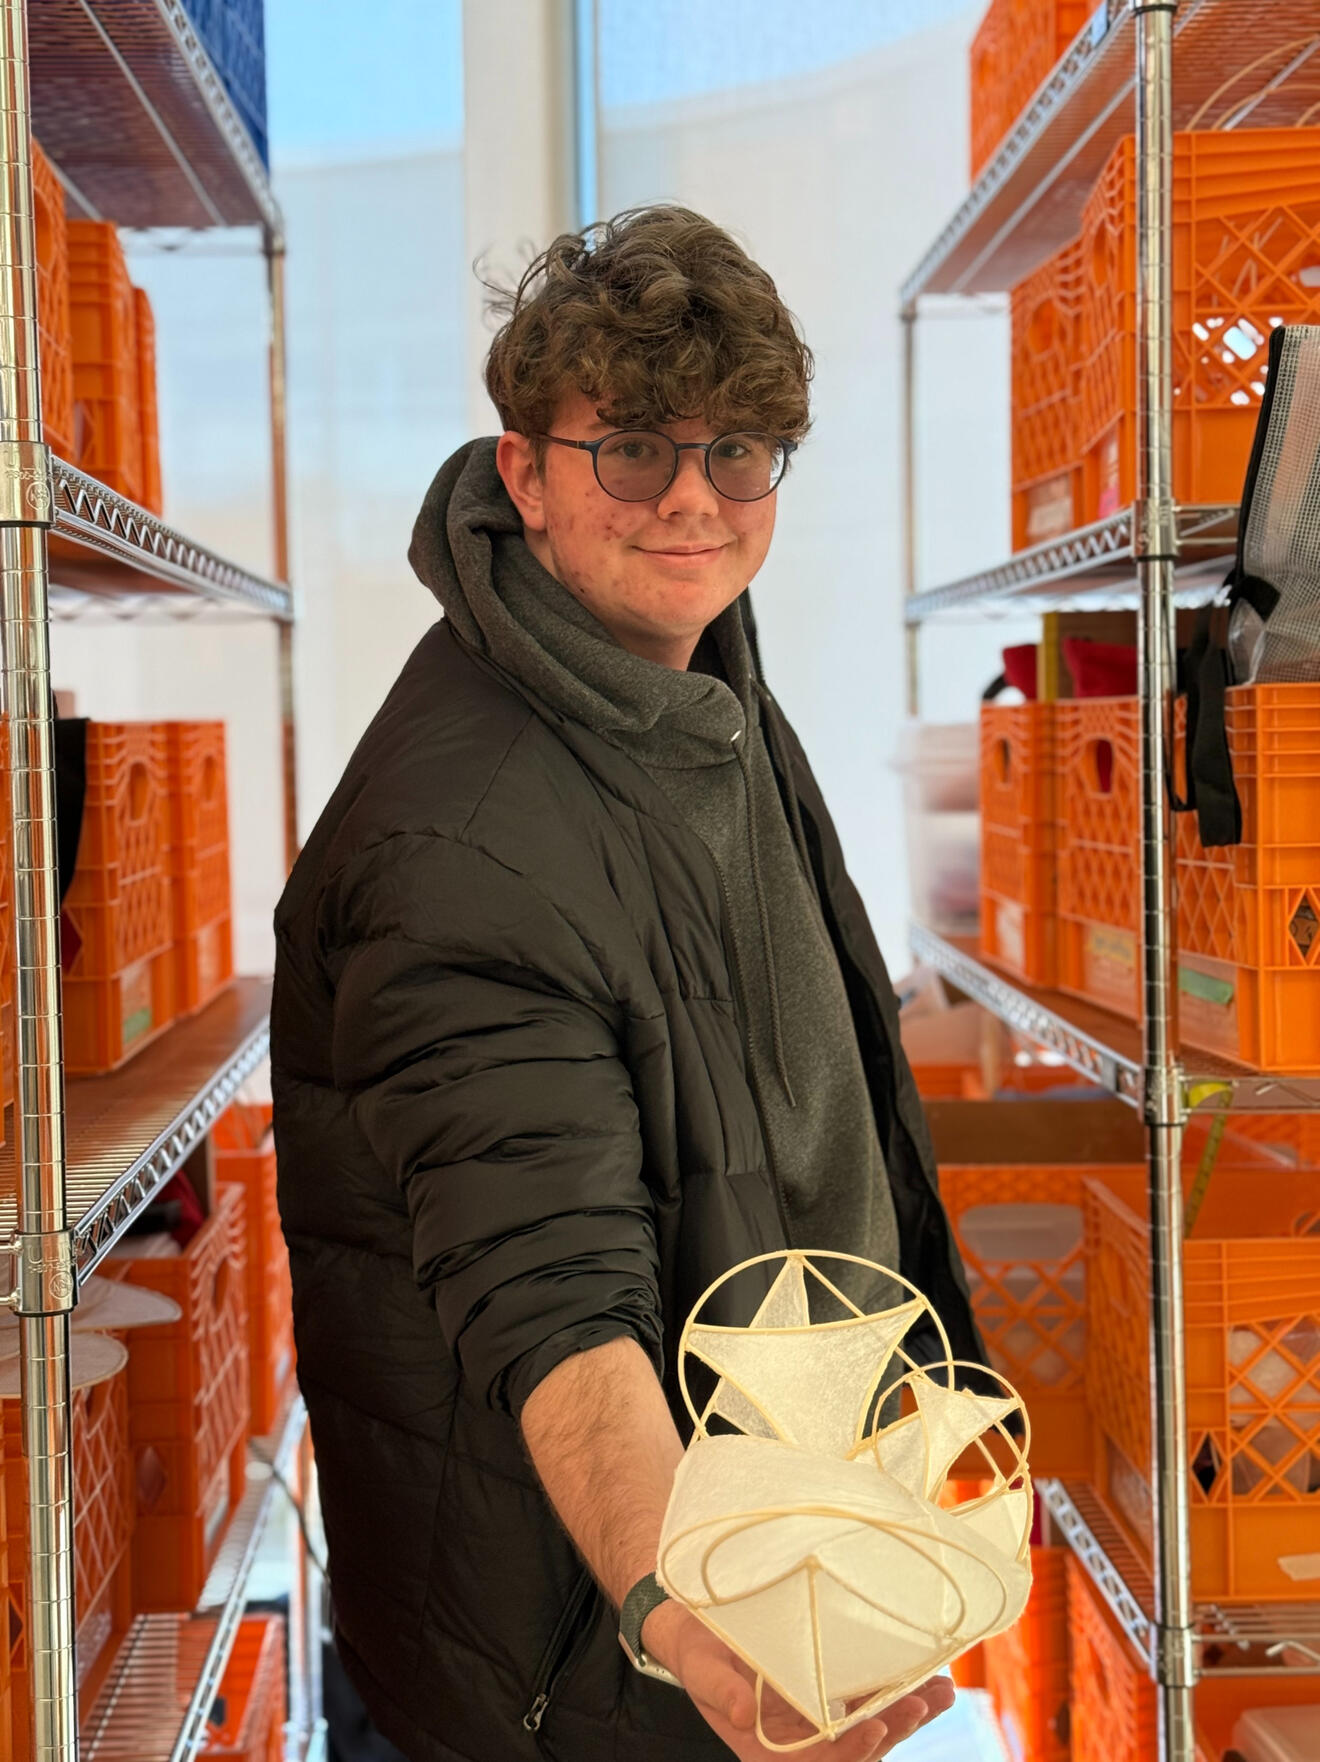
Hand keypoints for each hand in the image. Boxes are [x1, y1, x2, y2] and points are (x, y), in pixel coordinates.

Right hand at [643, 1601, 955, 1759]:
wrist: (702, 1630)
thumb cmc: (698, 1652)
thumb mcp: (701, 1670)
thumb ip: (721, 1691)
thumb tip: (741, 1714)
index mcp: (769, 1751)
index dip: (848, 1754)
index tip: (873, 1729)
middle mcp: (802, 1742)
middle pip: (855, 1749)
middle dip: (892, 1730)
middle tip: (924, 1703)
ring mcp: (821, 1719)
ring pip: (871, 1726)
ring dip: (907, 1714)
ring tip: (941, 1691)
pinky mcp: (833, 1692)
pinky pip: (870, 1699)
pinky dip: (901, 1690)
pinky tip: (930, 1677)